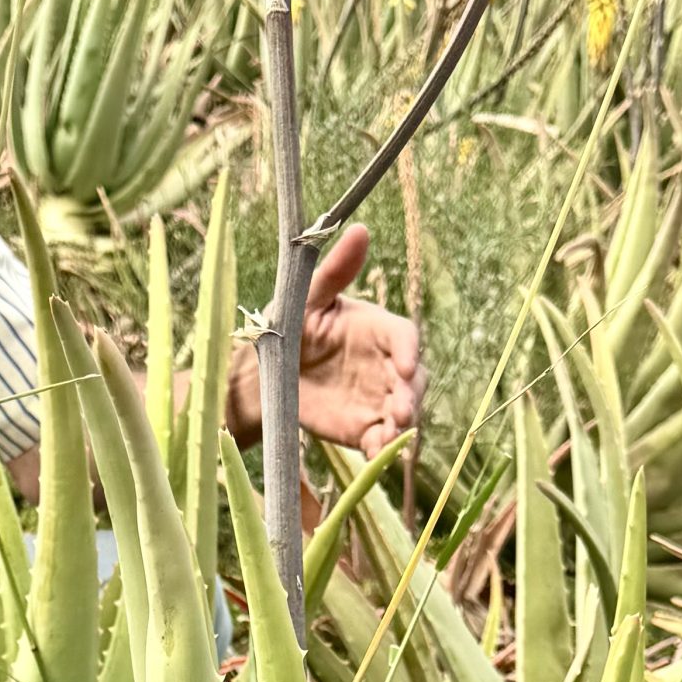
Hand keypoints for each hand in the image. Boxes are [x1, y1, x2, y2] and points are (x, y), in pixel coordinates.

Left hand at [293, 224, 422, 454]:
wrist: (267, 375)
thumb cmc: (290, 326)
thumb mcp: (307, 297)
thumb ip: (335, 271)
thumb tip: (359, 228)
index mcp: (376, 328)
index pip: (404, 336)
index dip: (408, 349)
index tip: (404, 364)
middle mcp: (385, 364)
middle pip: (413, 378)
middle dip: (411, 392)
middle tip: (402, 407)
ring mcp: (378, 398)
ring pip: (404, 410)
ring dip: (403, 422)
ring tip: (393, 432)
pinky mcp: (365, 427)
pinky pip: (382, 439)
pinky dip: (384, 447)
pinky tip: (378, 453)